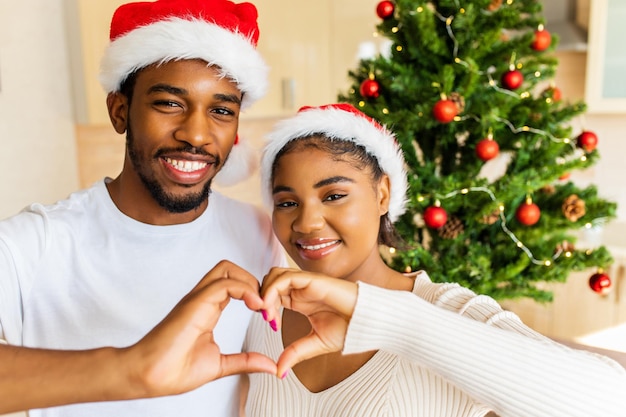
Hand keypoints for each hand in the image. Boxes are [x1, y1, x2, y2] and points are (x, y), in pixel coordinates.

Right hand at [124, 260, 276, 396]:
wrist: (149, 377)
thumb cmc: (174, 371)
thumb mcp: (221, 365)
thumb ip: (246, 361)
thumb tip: (270, 365)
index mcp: (208, 309)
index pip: (234, 285)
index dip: (256, 295)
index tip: (269, 317)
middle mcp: (202, 299)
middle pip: (230, 269)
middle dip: (255, 281)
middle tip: (266, 307)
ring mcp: (198, 299)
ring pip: (227, 269)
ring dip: (250, 283)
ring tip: (262, 307)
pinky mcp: (195, 303)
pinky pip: (224, 283)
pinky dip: (245, 290)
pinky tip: (255, 307)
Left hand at [260, 267, 357, 376]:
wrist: (368, 322)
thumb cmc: (349, 328)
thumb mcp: (316, 343)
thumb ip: (296, 353)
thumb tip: (279, 371)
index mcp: (300, 300)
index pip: (273, 294)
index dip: (266, 306)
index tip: (271, 325)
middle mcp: (301, 289)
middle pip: (270, 280)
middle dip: (260, 296)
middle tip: (265, 317)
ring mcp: (306, 283)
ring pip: (274, 275)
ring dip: (265, 291)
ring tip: (266, 312)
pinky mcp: (312, 280)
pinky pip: (285, 278)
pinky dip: (273, 290)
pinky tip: (272, 307)